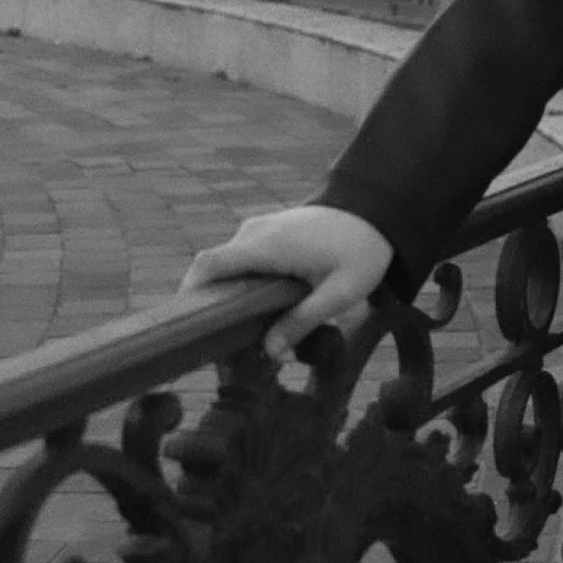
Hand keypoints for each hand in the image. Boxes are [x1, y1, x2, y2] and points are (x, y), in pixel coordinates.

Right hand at [179, 205, 394, 359]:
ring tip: (239, 332)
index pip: (209, 264)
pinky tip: (256, 308)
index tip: (186, 325)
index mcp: (266, 246)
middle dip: (210, 303)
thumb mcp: (340, 292)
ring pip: (227, 264)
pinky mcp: (267, 230)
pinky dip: (240, 281)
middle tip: (219, 343)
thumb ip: (304, 320)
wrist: (376, 210)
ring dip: (227, 293)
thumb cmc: (361, 251)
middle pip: (213, 269)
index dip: (189, 291)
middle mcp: (254, 232)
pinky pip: (241, 257)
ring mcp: (259, 227)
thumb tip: (270, 352)